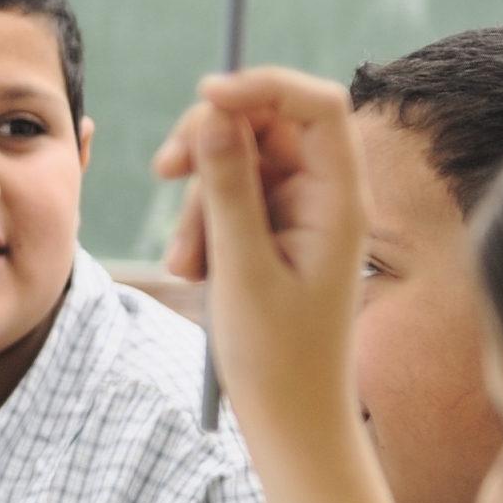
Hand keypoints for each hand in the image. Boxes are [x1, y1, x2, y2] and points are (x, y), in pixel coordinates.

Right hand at [155, 66, 365, 441]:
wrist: (291, 416)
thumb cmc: (278, 354)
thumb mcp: (243, 268)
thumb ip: (229, 188)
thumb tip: (214, 116)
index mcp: (339, 199)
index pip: (317, 105)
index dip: (262, 86)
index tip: (204, 95)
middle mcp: (324, 194)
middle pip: (264, 122)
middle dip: (207, 144)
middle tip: (163, 174)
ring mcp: (296, 211)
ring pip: (235, 160)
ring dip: (196, 199)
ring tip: (185, 264)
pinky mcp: (271, 230)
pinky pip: (227, 197)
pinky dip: (200, 223)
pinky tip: (191, 270)